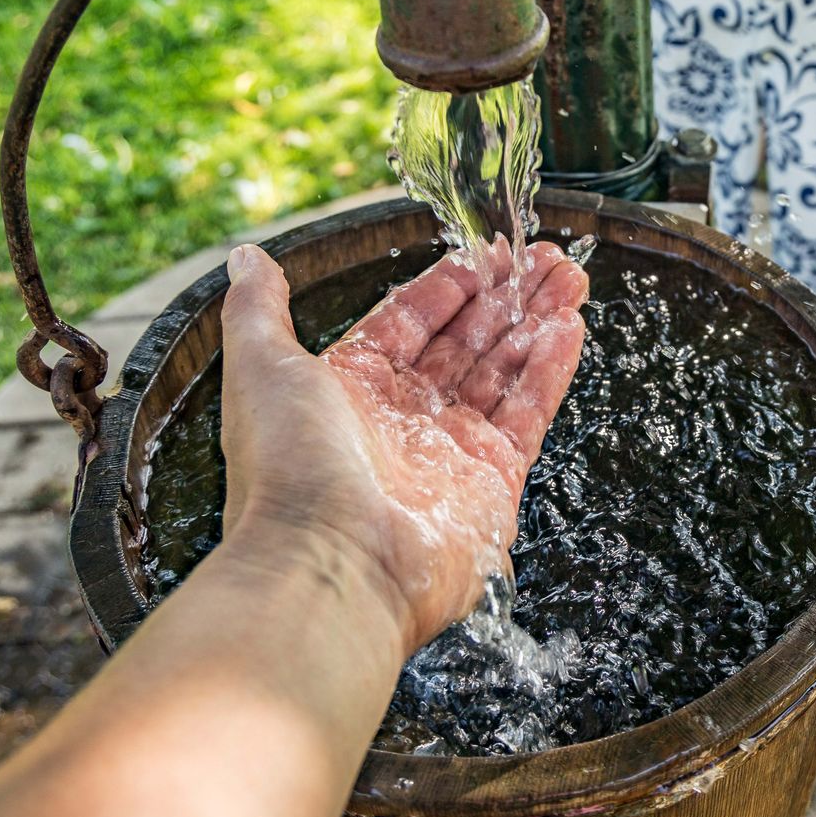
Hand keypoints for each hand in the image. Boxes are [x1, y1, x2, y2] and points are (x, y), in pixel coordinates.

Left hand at [217, 239, 587, 651]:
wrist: (329, 564)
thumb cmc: (289, 467)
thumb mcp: (262, 367)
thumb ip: (259, 309)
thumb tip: (245, 257)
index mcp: (351, 388)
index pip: (410, 322)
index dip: (448, 285)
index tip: (484, 252)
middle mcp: (404, 418)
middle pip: (466, 342)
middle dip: (506, 295)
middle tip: (543, 256)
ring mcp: (451, 451)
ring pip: (504, 371)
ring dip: (537, 321)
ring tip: (569, 278)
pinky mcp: (492, 482)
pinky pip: (527, 414)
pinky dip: (550, 369)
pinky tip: (569, 326)